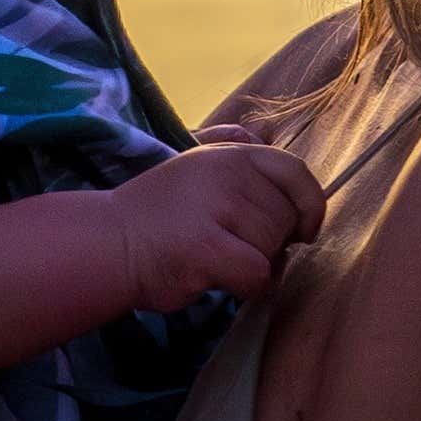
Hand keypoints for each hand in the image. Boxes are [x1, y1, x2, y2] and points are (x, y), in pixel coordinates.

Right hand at [102, 134, 323, 313]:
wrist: (109, 243)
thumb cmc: (158, 213)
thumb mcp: (196, 165)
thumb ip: (234, 149)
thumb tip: (270, 134)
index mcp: (230, 153)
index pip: (296, 172)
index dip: (310, 205)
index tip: (304, 229)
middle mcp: (226, 173)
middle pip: (286, 219)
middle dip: (270, 242)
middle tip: (232, 245)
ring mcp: (216, 208)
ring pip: (273, 249)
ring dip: (254, 264)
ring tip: (217, 259)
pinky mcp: (205, 248)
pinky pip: (257, 274)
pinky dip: (246, 286)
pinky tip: (219, 279)